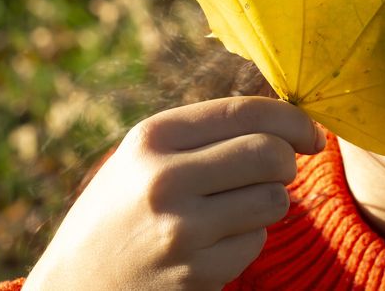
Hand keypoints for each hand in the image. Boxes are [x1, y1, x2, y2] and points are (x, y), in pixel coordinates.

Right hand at [23, 96, 324, 290]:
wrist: (74, 284)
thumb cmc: (121, 209)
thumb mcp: (144, 156)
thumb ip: (206, 134)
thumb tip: (287, 123)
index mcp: (153, 138)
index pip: (246, 111)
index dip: (292, 118)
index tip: (311, 133)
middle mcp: (164, 179)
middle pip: (270, 153)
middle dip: (289, 160)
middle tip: (280, 170)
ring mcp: (180, 231)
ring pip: (273, 200)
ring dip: (268, 203)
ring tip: (233, 208)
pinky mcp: (194, 274)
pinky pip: (254, 244)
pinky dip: (246, 241)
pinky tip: (212, 244)